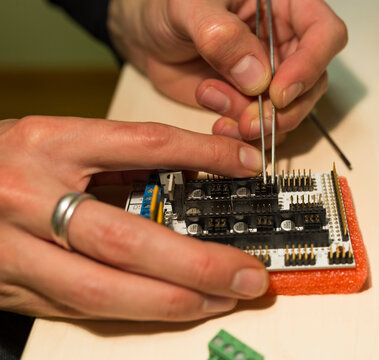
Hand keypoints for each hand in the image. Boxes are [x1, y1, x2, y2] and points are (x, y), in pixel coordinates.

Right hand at [0, 116, 267, 320]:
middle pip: (126, 238)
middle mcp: (29, 195)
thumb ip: (120, 158)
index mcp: (49, 142)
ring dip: (173, 301)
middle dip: (197, 264)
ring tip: (222, 300)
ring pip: (103, 289)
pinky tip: (175, 308)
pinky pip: (84, 308)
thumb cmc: (7, 160)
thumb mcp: (59, 141)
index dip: (204, 156)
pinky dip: (138, 311)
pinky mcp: (14, 289)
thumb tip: (193, 174)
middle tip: (248, 274)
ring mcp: (16, 249)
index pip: (144, 144)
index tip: (247, 167)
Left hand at [108, 0, 346, 144]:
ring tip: (216, 104)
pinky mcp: (251, 101)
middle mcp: (284, 42)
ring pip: (290, 110)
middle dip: (283, 110)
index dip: (311, 65)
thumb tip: (255, 75)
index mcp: (283, 5)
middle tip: (250, 119)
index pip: (324, 34)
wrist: (148, 36)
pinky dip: (243, 133)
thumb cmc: (167, 6)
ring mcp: (270, 75)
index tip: (279, 92)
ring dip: (258, 123)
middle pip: (313, 82)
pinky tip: (219, 122)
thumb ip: (220, 34)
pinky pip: (263, 126)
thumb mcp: (187, 7)